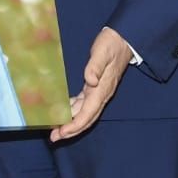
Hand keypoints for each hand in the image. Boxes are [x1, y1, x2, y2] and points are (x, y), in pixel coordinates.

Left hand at [52, 25, 131, 141]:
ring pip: (84, 113)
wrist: (123, 40)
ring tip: (55, 128)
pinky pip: (84, 104)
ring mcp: (99, 92)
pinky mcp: (96, 87)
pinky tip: (63, 111)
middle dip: (71, 130)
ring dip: (71, 122)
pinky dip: (73, 111)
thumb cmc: (111, 45)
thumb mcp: (102, 52)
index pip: (88, 113)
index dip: (75, 125)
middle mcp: (101, 95)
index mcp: (102, 89)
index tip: (62, 132)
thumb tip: (90, 81)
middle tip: (54, 137)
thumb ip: (95, 66)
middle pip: (86, 119)